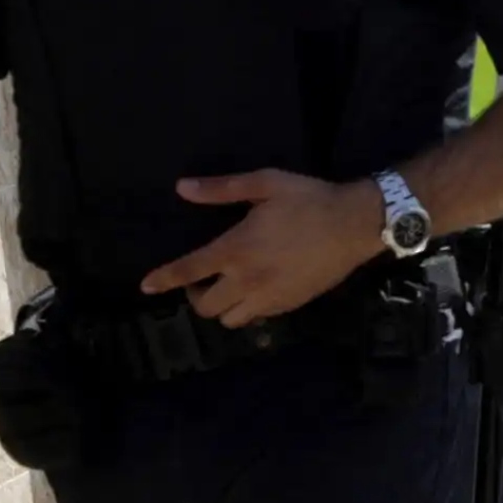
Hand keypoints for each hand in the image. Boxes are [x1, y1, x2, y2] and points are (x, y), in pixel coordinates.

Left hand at [141, 170, 383, 327]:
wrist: (356, 224)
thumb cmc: (310, 200)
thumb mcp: (266, 183)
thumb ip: (222, 189)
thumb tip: (182, 188)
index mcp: (237, 249)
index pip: (189, 271)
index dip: (164, 279)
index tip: (146, 286)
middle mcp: (248, 279)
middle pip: (206, 306)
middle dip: (195, 296)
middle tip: (205, 279)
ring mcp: (270, 296)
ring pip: (230, 319)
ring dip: (222, 307)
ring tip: (230, 288)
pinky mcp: (290, 304)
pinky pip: (257, 318)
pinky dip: (248, 309)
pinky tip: (258, 290)